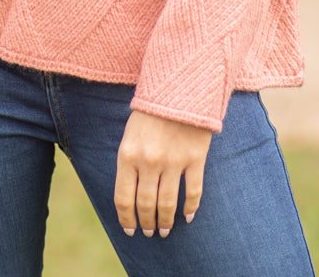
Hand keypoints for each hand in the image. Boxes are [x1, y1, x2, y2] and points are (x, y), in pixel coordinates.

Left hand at [114, 109, 211, 238]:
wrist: (178, 86)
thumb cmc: (151, 110)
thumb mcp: (130, 133)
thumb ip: (129, 161)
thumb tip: (130, 194)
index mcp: (128, 154)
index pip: (123, 198)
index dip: (126, 219)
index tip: (130, 230)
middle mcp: (149, 161)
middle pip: (146, 204)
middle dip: (147, 223)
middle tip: (150, 233)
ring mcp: (173, 161)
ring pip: (168, 203)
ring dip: (166, 221)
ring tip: (165, 231)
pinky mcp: (195, 158)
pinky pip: (193, 191)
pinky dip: (191, 208)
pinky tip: (188, 216)